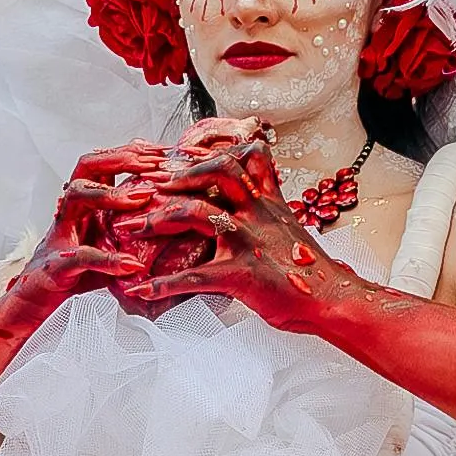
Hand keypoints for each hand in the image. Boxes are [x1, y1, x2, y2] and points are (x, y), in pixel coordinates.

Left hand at [92, 123, 336, 326]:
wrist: (331, 300)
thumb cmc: (306, 267)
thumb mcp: (285, 221)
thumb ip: (263, 199)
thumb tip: (246, 183)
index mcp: (264, 199)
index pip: (233, 157)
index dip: (196, 155)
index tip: (163, 159)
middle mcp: (256, 212)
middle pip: (212, 173)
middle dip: (171, 177)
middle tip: (137, 186)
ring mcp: (249, 241)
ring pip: (197, 214)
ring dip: (154, 221)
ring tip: (125, 230)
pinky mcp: (242, 275)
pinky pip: (194, 276)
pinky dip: (163, 284)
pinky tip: (141, 291)